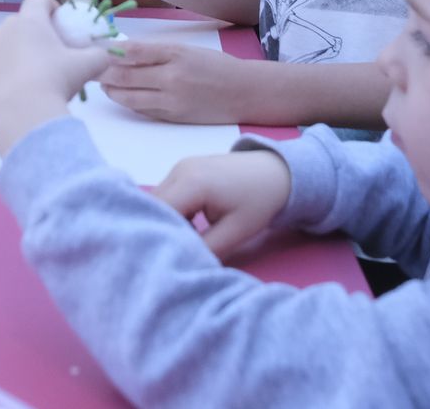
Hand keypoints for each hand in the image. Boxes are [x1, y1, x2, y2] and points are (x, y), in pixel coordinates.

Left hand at [0, 0, 111, 155]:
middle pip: (19, 22)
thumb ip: (99, 54)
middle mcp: (2, 30)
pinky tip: (15, 91)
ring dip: (14, 51)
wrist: (23, 115)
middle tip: (50, 53)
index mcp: (29, 21)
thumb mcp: (88, 66)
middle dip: (33, 32)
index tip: (60, 24)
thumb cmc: (56, 81)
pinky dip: (1, 74)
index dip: (51, 6)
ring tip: (31, 74)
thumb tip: (104, 53)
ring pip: (1, 44)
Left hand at [99, 39, 248, 123]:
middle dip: (103, 71)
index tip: (95, 48)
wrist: (245, 93)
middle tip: (90, 67)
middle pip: (125, 75)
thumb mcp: (187, 50)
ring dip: (111, 90)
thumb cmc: (215, 67)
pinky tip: (120, 96)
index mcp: (175, 54)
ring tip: (102, 84)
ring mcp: (171, 100)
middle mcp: (171, 77)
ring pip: (129, 96)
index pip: (132, 51)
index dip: (109, 50)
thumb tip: (123, 51)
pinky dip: (128, 102)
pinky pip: (142, 110)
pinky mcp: (173, 117)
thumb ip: (156, 52)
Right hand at [154, 150, 292, 259]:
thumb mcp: (235, 232)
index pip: (159, 213)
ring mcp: (180, 166)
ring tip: (185, 240)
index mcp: (192, 183)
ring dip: (166, 221)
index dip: (156, 236)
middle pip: (154, 206)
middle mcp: (179, 170)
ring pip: (158, 200)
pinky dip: (173, 211)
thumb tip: (180, 263)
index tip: (162, 258)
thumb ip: (205, 249)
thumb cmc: (258, 202)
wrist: (276, 172)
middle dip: (159, 230)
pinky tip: (190, 226)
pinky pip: (167, 194)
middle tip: (172, 253)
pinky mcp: (183, 169)